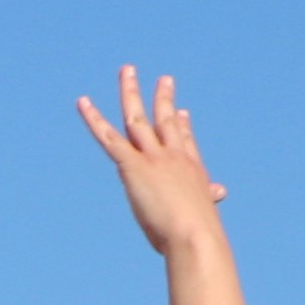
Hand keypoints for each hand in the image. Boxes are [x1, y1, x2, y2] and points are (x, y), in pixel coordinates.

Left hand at [77, 65, 227, 257]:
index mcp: (193, 169)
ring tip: (127, 69)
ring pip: (137, 117)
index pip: (186, 141)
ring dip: (131, 91)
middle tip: (165, 78)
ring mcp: (153, 156)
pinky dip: (93, 119)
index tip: (182, 112)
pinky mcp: (133, 165)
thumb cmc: (200, 235)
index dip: (183, 126)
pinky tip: (83, 102)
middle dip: (164, 97)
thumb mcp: (205, 214)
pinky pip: (108, 137)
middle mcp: (174, 155)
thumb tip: (222, 192)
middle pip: (166, 119)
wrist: (194, 235)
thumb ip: (209, 199)